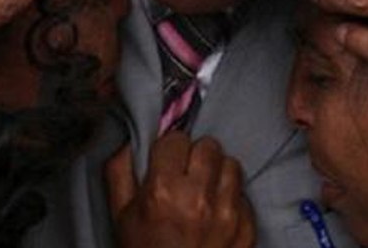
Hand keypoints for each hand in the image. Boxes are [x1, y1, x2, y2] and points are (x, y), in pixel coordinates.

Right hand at [106, 134, 255, 247]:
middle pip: (209, 146)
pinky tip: (216, 213)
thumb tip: (128, 138)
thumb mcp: (120, 215)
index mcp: (163, 191)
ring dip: (217, 174)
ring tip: (204, 191)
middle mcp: (199, 198)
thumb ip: (119, 170)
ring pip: (232, 165)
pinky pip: (244, 195)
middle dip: (196, 156)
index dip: (169, 150)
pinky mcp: (247, 228)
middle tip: (186, 174)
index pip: (176, 139)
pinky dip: (231, 199)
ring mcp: (228, 214)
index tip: (166, 162)